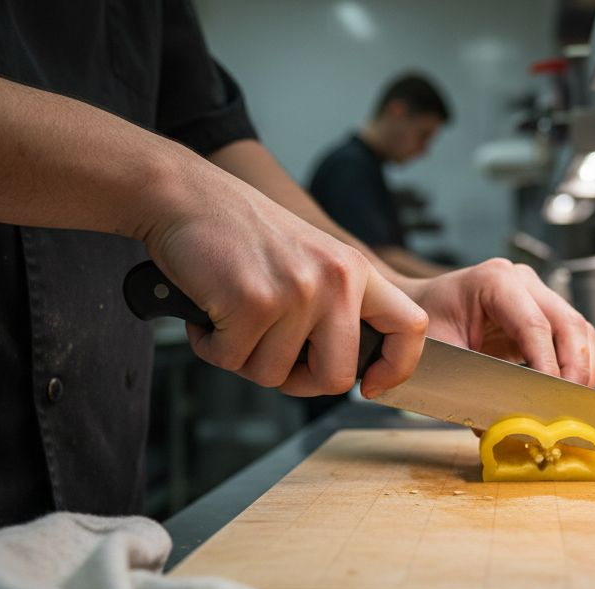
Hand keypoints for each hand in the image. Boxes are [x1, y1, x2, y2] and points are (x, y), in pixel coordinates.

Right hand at [144, 165, 426, 397]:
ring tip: (230, 317)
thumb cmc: (239, 233)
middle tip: (267, 355)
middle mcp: (334, 279)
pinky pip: (232, 360)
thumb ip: (334, 305)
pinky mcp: (253, 301)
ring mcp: (296, 291)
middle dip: (297, 381)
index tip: (369, 386)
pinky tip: (207, 314)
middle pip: (337, 378)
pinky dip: (211, 346)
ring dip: (242, 357)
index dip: (396, 368)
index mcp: (355, 270)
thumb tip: (343, 372)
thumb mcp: (309, 258)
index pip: (409, 327)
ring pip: (274, 374)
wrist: (184, 195)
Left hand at [402, 258, 594, 386]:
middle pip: (567, 323)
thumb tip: (504, 426)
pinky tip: (569, 392)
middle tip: (573, 404)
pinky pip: (571, 338)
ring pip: (578, 329)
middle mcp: (521, 281)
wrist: (414, 310)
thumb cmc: (425, 327)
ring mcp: (536, 294)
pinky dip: (575, 365)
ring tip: (576, 403)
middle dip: (575, 367)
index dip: (548, 363)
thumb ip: (472, 387)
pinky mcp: (542, 314)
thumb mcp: (442, 355)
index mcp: (494, 281)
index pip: (534, 324)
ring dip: (582, 367)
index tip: (553, 395)